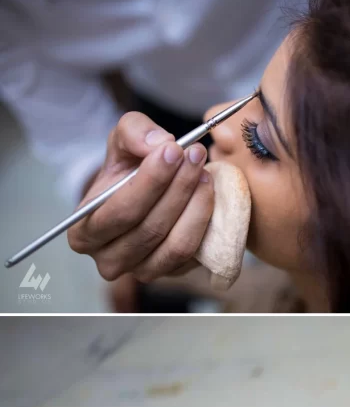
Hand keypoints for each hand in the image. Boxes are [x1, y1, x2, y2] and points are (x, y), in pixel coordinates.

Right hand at [68, 112, 213, 283]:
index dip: (150, 181)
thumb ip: (134, 132)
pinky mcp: (173, 274)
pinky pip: (195, 253)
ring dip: (196, 206)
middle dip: (177, 188)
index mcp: (84, 232)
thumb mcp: (122, 141)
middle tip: (196, 156)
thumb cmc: (126, 170)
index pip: (120, 212)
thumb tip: (159, 143)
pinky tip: (208, 193)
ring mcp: (143, 272)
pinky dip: (205, 222)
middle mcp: (110, 261)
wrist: (144, 193)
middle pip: (150, 229)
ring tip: (204, 172)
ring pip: (176, 244)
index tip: (174, 150)